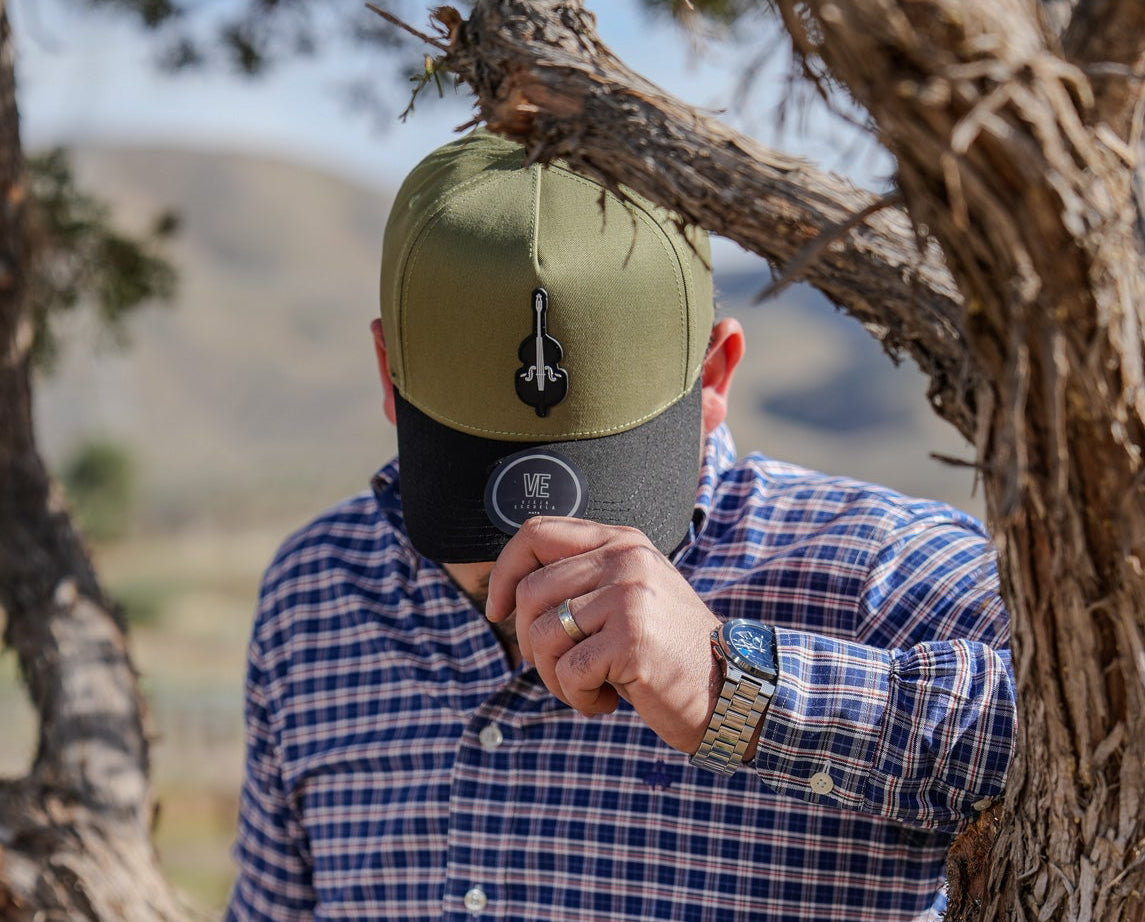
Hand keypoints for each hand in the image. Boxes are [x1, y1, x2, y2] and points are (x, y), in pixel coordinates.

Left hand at [485, 516, 721, 753]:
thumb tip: (508, 589)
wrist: (732, 690)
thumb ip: (582, 579)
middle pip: (531, 593)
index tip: (497, 610)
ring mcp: (630, 597)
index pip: (537, 532)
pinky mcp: (631, 640)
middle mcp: (626, 559)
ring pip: (542, 636)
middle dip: (531, 644)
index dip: (504, 572)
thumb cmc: (667, 651)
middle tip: (562, 670)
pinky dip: (579, 697)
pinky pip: (568, 673)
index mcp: (622, 541)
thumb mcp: (628, 596)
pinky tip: (610, 699)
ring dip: (555, 678)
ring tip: (591, 686)